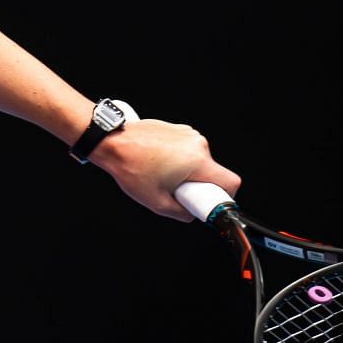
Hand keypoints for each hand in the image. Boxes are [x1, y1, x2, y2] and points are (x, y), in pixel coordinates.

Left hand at [88, 119, 240, 221]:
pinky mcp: (178, 129)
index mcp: (198, 161)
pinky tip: (158, 162)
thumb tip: (192, 213)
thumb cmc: (131, 168)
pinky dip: (179, 158)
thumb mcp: (157, 202)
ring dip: (187, 171)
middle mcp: (198, 144)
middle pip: (212, 171)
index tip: (207, 201)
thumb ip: (181, 212)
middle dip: (198, 184)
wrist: (112, 142)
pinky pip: (188, 149)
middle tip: (177, 190)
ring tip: (162, 174)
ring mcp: (188, 133)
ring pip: (199, 160)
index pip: (231, 181)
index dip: (224, 196)